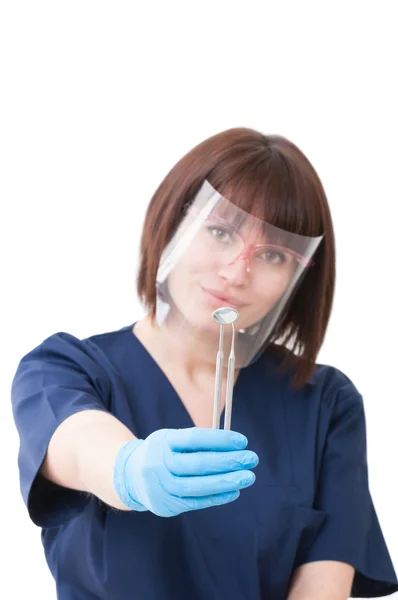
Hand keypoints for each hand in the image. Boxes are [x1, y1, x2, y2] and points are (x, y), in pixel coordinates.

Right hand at [114, 427, 258, 516]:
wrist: (130, 477)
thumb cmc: (160, 453)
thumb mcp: (171, 439)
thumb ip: (197, 443)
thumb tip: (232, 446)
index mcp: (162, 441)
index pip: (194, 438)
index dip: (220, 440)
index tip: (242, 441)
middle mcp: (158, 464)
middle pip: (198, 464)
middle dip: (228, 461)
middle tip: (251, 458)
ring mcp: (161, 487)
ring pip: (198, 486)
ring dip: (226, 482)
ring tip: (248, 477)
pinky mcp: (166, 505)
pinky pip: (195, 502)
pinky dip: (217, 497)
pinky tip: (234, 491)